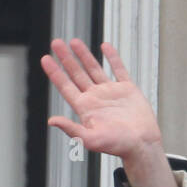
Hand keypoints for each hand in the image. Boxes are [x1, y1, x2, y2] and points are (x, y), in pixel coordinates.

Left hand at [41, 39, 174, 186]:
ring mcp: (110, 92)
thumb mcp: (89, 139)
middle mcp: (95, 98)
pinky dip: (112, 57)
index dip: (55, 72)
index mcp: (85, 108)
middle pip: (76, 73)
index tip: (45, 58)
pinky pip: (118, 69)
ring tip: (73, 41)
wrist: (141, 144)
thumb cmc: (116, 145)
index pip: (65, 86)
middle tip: (55, 42)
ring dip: (83, 55)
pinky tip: (104, 46)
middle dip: (65, 58)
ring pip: (93, 68)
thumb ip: (71, 129)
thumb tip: (51, 121)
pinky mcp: (127, 89)